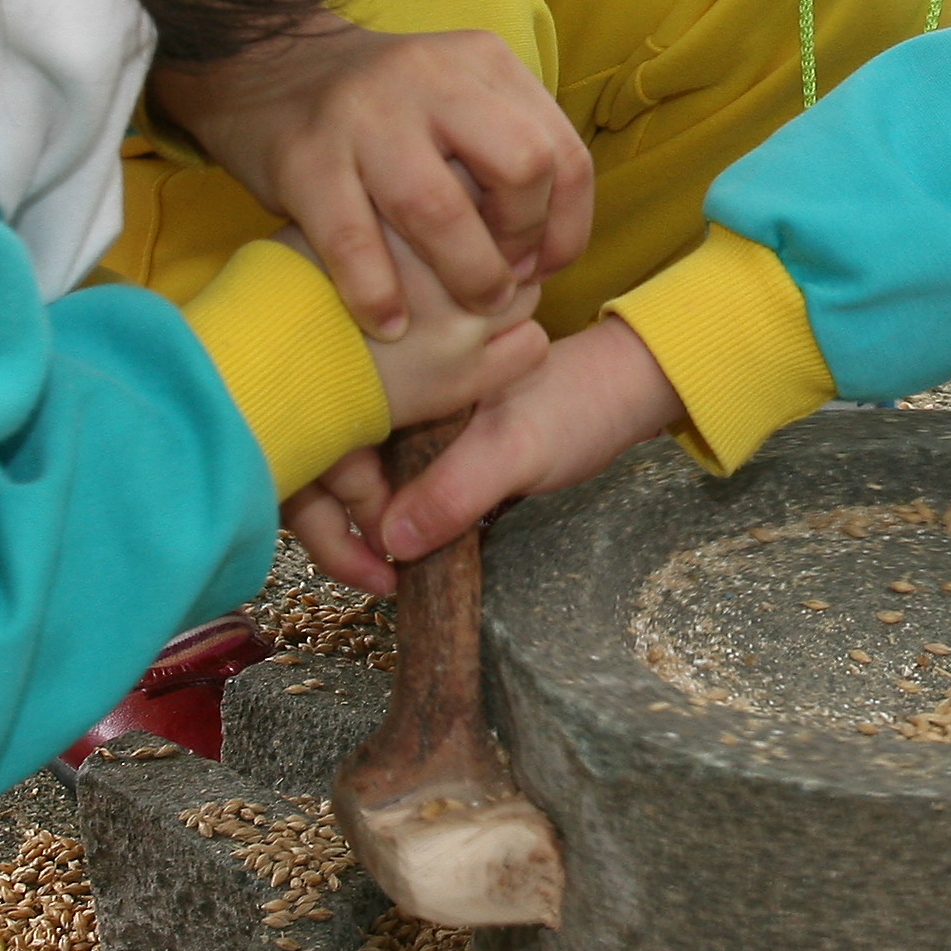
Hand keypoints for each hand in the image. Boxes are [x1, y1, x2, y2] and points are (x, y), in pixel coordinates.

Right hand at [153, 17, 589, 339]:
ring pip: (438, 209)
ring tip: (467, 311)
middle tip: (505, 280)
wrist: (262, 68)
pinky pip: (353, 240)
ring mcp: (364, 115)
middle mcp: (430, 78)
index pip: (562, 150)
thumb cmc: (381, 111)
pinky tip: (390, 323)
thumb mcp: (456, 96)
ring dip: (466, 274)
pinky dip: (377, 292)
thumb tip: (554, 242)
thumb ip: (508, 145)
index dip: (567, 224)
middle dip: (524, 240)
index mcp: (481, 62)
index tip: (544, 265)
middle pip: (520, 166)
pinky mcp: (305, 156)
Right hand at [300, 318, 688, 582]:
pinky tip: (396, 556)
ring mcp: (406, 423)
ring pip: (352, 479)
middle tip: (377, 577)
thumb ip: (457, 490)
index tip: (372, 556)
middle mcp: (390, 394)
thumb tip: (392, 540)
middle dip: (332, 523)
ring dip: (358, 528)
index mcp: (398, 373)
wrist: (626, 394)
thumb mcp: (517, 449)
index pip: (325, 437)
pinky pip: (387, 487)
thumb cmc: (578, 404)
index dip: (328, 502)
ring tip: (384, 576)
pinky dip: (385, 522)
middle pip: (324, 460)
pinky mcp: (427, 451)